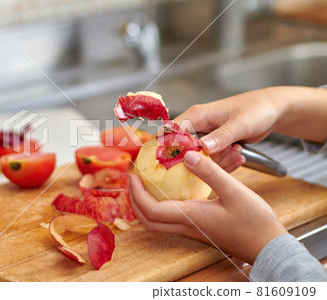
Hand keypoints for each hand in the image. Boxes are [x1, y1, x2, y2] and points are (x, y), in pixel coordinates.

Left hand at [129, 151, 287, 264]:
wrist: (268, 246)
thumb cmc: (255, 223)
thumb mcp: (234, 191)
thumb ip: (209, 172)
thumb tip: (187, 155)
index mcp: (190, 216)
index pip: (151, 209)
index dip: (137, 194)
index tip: (133, 176)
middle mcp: (187, 226)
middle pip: (148, 220)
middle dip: (135, 201)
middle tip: (133, 181)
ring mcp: (192, 230)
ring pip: (157, 223)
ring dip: (145, 205)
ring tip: (145, 186)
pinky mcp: (198, 229)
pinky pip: (170, 221)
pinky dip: (160, 208)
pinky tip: (167, 193)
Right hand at [174, 88, 283, 171]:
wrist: (274, 110)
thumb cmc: (257, 109)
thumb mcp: (240, 123)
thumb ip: (221, 136)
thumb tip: (203, 148)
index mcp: (197, 115)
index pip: (173, 133)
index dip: (175, 149)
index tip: (188, 161)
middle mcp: (197, 126)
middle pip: (187, 151)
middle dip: (206, 158)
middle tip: (227, 152)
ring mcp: (205, 138)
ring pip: (201, 159)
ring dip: (220, 161)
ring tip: (237, 150)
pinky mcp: (214, 147)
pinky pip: (212, 162)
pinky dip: (225, 163)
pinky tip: (239, 156)